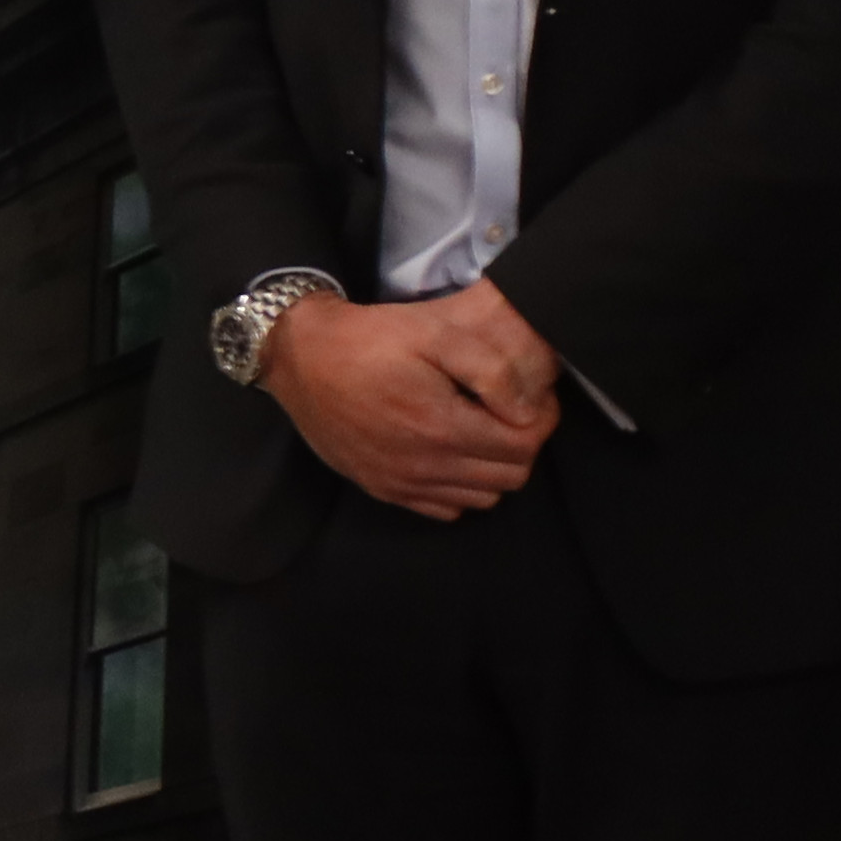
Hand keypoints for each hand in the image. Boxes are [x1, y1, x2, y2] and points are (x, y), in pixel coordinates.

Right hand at [255, 288, 559, 516]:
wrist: (299, 358)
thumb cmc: (369, 339)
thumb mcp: (434, 332)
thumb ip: (490, 368)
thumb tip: (525, 408)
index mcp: (442, 426)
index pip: (525, 444)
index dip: (541, 419)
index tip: (533, 399)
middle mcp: (424, 465)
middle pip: (510, 475)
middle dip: (522, 444)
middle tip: (509, 413)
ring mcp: (401, 483)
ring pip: (482, 498)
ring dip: (493, 468)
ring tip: (480, 432)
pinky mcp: (382, 488)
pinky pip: (445, 509)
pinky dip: (459, 487)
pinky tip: (449, 453)